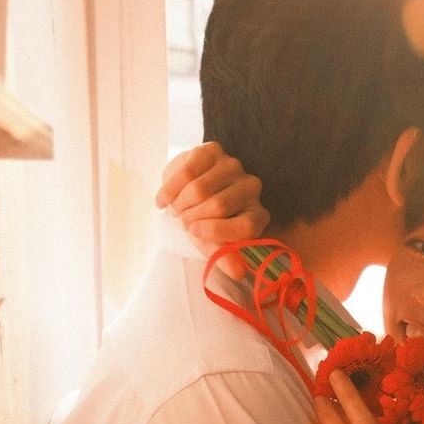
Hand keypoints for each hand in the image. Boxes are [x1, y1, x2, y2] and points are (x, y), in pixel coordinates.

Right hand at [155, 142, 269, 278]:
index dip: (218, 232)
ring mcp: (234, 166)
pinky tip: (165, 198)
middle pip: (218, 205)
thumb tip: (238, 273)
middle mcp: (252, 188)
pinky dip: (169, 189)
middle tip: (182, 221)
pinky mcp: (213, 150)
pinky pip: (186, 171)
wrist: (186, 193)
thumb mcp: (212, 242)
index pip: (247, 226)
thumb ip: (223, 256)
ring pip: (199, 189)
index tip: (194, 232)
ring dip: (179, 204)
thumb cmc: (203, 222)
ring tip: (176, 209)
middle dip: (191, 218)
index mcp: (257, 214)